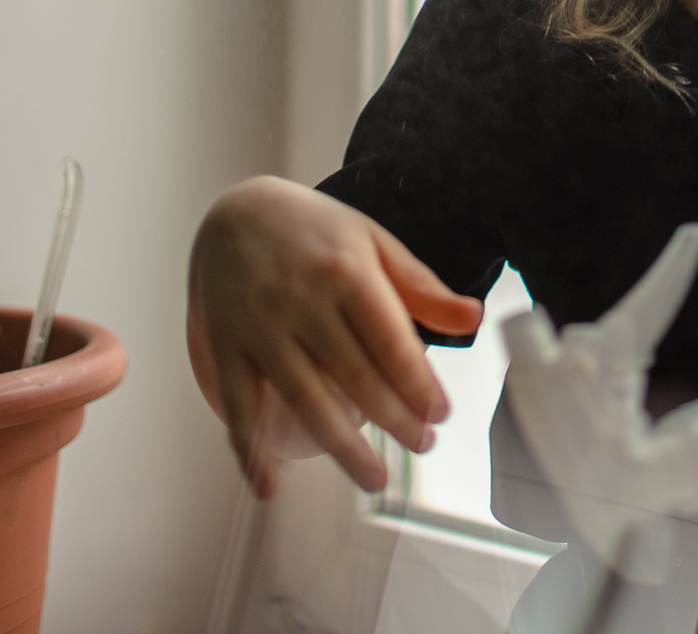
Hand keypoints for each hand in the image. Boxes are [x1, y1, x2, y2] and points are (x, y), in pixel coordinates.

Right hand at [187, 176, 484, 496]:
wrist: (235, 212)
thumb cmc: (313, 232)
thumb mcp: (373, 241)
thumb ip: (420, 286)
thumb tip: (472, 319)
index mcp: (345, 272)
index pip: (390, 341)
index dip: (418, 385)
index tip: (440, 415)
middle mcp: (301, 301)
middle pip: (354, 376)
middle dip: (394, 420)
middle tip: (422, 446)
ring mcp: (259, 327)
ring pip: (304, 398)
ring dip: (341, 448)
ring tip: (374, 478)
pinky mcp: (226, 346)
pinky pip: (238, 405)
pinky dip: (251, 450)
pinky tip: (271, 484)